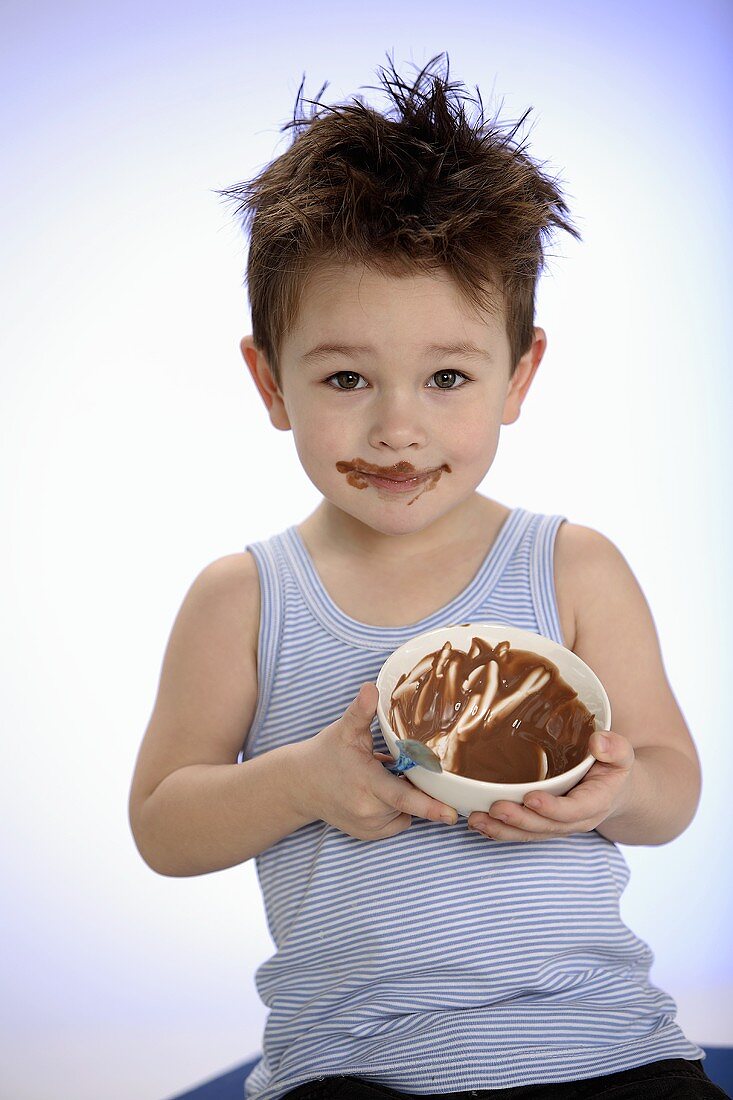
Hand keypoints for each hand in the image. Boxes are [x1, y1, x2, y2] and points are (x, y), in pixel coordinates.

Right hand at [296, 682, 458, 840]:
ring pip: (406, 811)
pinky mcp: (368, 835)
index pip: (402, 797)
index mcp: (366, 782)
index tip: (452, 814)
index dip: (430, 806)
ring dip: (404, 796)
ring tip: (380, 777)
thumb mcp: (344, 730)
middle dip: (415, 783)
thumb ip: (361, 710)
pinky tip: (378, 793)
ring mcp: (368, 826)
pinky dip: (395, 809)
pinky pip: (397, 821)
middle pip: (410, 800)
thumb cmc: (326, 754)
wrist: (300, 785)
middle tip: (394, 765)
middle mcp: (368, 809)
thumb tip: (371, 687)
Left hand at [467, 729, 634, 841]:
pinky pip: (522, 832)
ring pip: (530, 834)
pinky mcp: (544, 824)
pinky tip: (478, 824)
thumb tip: (598, 741)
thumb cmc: (613, 768)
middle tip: (495, 809)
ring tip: (477, 821)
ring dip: (503, 830)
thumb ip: (615, 748)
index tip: (531, 798)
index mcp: (595, 803)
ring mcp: (558, 825)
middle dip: (520, 821)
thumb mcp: (622, 755)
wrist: (615, 791)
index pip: (574, 810)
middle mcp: (575, 820)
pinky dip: (500, 830)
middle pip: (546, 826)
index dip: (553, 808)